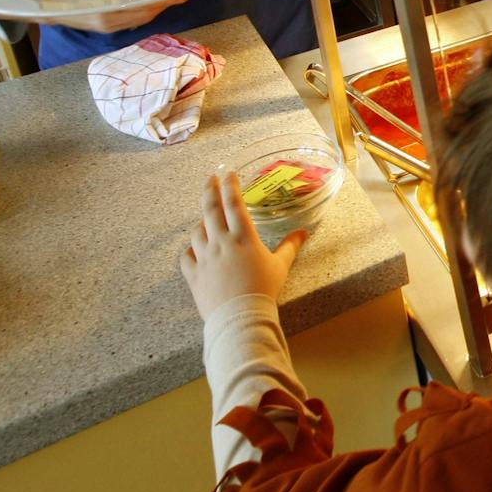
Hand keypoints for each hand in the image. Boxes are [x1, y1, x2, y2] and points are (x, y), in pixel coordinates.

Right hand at [47, 0, 185, 32]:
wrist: (42, 12)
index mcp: (102, 13)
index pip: (140, 9)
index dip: (160, 3)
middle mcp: (107, 22)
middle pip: (144, 16)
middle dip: (163, 6)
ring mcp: (107, 26)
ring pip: (139, 19)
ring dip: (156, 9)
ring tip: (170, 0)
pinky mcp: (106, 26)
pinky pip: (131, 20)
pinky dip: (144, 12)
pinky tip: (151, 5)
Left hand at [178, 173, 305, 320]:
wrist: (240, 317)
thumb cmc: (263, 290)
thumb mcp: (280, 266)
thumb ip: (290, 247)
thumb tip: (303, 232)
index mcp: (243, 237)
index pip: (234, 204)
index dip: (230, 186)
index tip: (228, 173)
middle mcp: (221, 242)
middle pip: (211, 209)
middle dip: (210, 190)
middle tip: (210, 178)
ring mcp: (204, 258)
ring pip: (197, 232)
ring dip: (202, 222)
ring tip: (206, 220)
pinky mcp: (194, 274)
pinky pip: (187, 256)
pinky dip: (191, 250)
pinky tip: (195, 249)